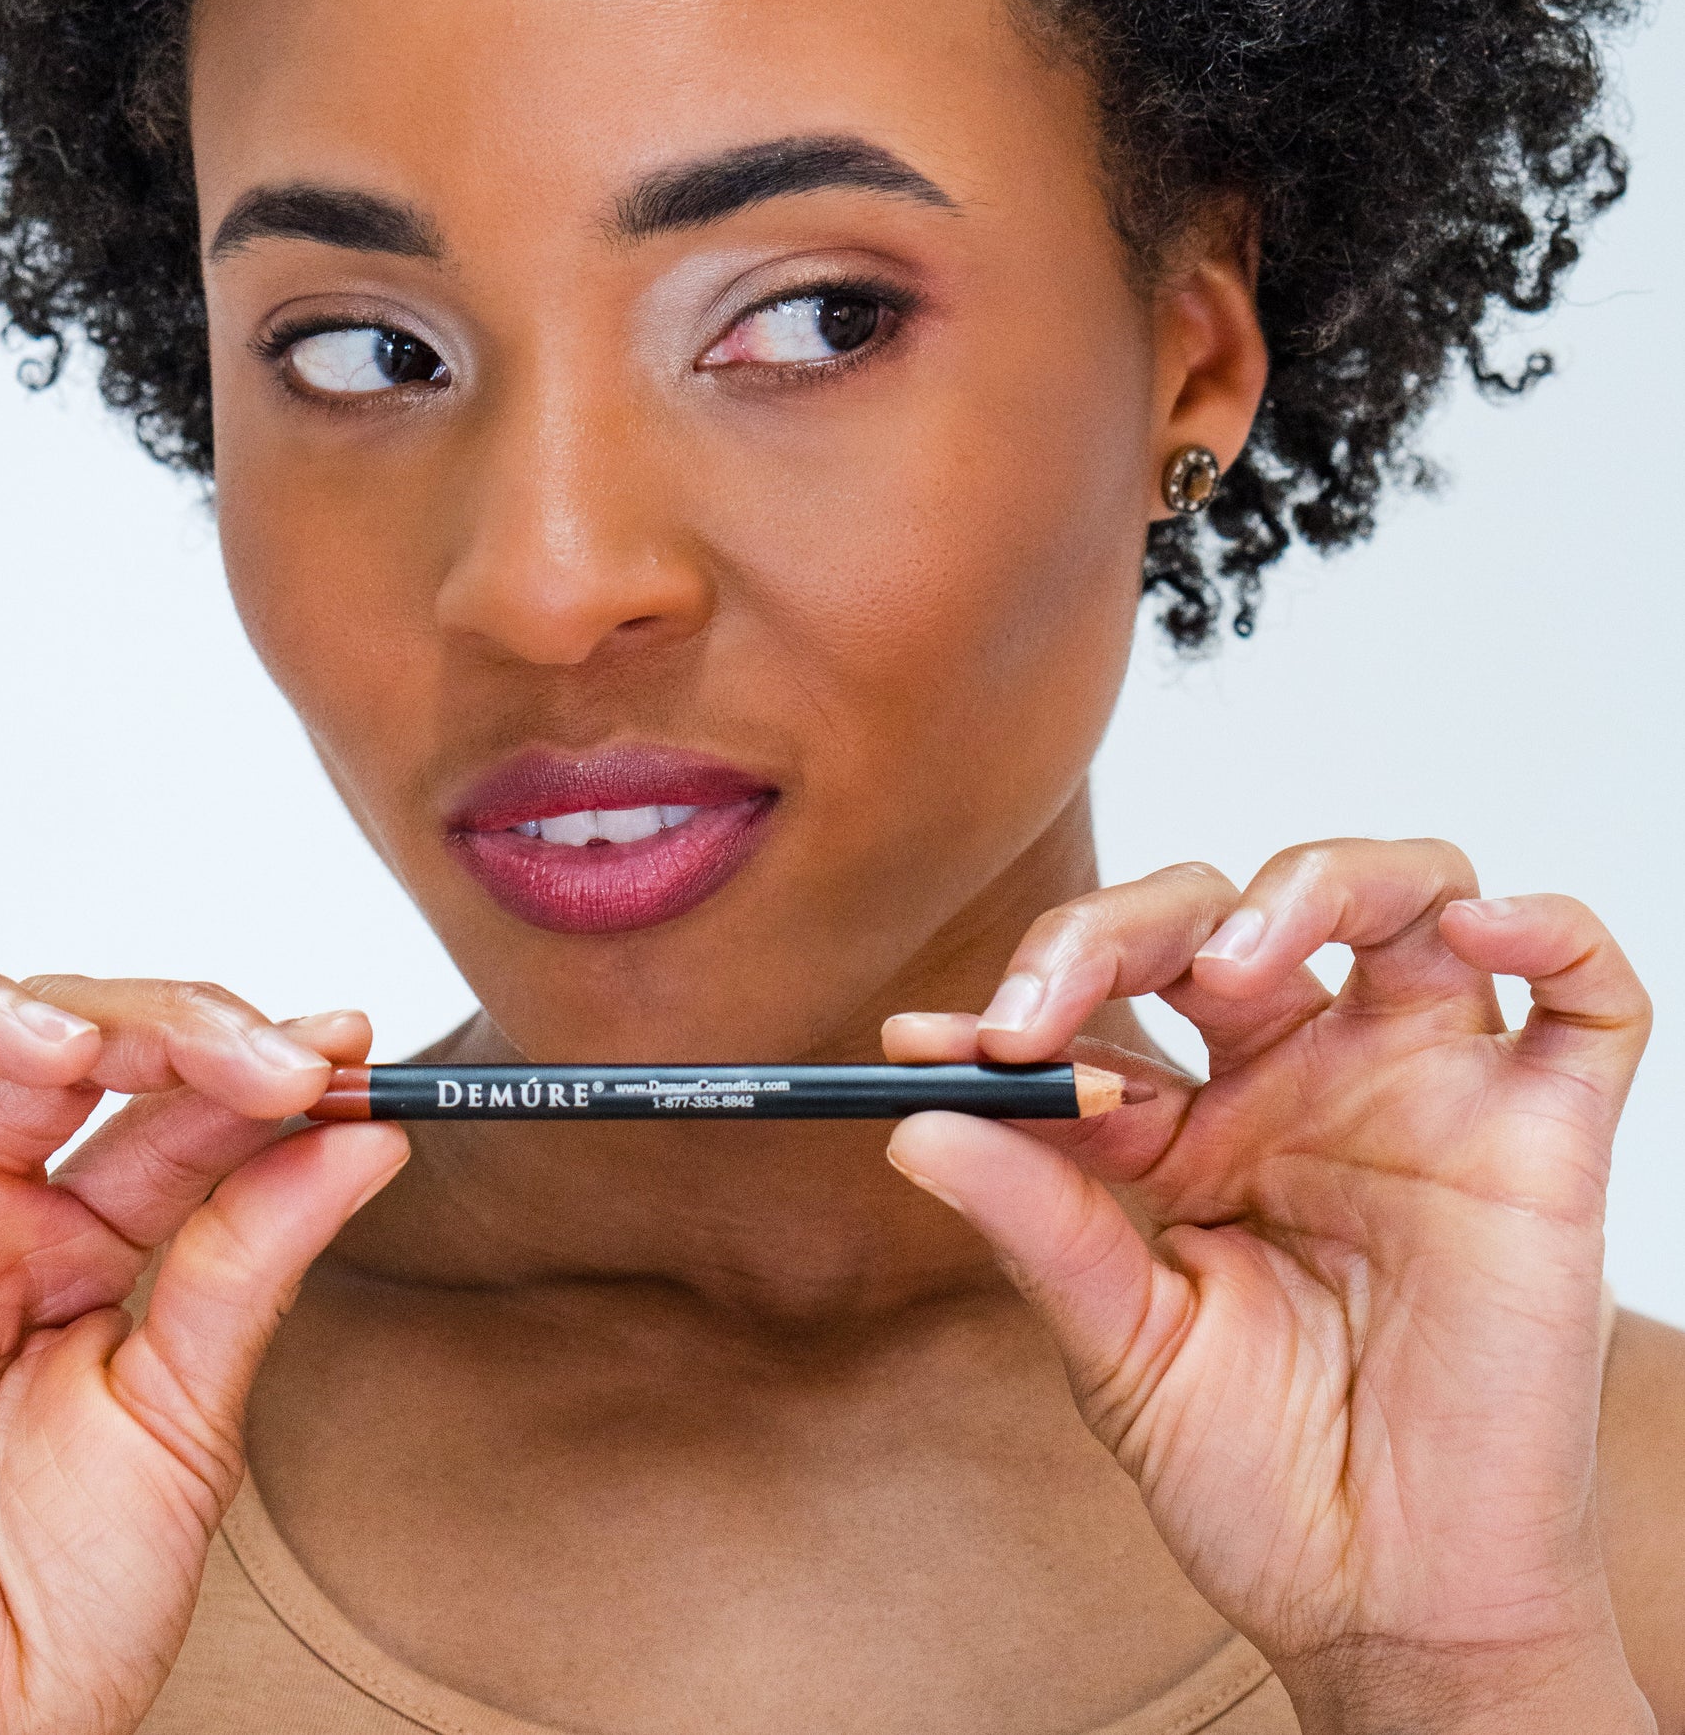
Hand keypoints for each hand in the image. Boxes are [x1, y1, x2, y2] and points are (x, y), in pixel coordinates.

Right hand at [0, 970, 407, 1734]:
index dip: (244, 1058)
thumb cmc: (64, 1600)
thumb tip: (366, 1130)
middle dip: (159, 1025)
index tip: (343, 1054)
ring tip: (77, 1050)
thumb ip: (254, 1257)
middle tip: (263, 1059)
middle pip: (44, 1039)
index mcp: (74, 1230)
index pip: (158, 1096)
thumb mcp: (186, 1410)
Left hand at [885, 842, 1655, 1734]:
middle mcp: (1312, 1080)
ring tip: (1235, 962)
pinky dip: (1550, 928)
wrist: (1391, 1616)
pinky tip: (1479, 927)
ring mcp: (1429, 1096)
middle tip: (1046, 1008)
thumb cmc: (1263, 1485)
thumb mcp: (1124, 1348)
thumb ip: (1037, 1224)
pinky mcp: (1544, 1144)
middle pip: (1231, 914)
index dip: (1021, 1002)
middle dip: (1126, 928)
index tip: (925, 1047)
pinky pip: (1587, 996)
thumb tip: (915, 1123)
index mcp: (1201, 1124)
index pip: (1108, 1004)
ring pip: (1405, 895)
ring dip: (1312, 885)